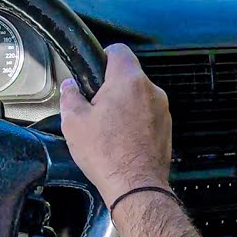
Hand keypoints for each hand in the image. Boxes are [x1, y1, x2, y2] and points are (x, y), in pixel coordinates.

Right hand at [59, 43, 172, 205]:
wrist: (135, 186)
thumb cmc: (106, 153)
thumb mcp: (74, 122)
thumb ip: (70, 96)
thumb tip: (70, 87)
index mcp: (128, 81)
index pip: (118, 50)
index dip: (103, 57)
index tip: (94, 71)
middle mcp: (151, 90)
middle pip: (128, 76)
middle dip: (111, 87)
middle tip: (94, 106)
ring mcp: (162, 110)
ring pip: (139, 97)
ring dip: (124, 106)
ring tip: (107, 128)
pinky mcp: (166, 128)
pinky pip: (148, 115)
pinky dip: (135, 122)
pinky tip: (121, 140)